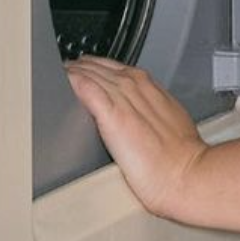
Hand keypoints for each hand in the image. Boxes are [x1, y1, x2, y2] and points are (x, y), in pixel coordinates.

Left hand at [65, 56, 207, 219]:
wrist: (185, 174)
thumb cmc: (180, 157)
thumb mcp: (168, 122)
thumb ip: (148, 112)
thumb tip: (135, 118)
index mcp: (149, 88)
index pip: (114, 67)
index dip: (94, 68)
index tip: (81, 71)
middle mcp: (136, 87)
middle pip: (97, 66)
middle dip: (79, 67)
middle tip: (61, 71)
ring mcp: (123, 99)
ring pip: (89, 73)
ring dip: (71, 72)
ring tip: (54, 75)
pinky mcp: (112, 115)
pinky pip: (86, 88)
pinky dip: (72, 82)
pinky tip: (61, 82)